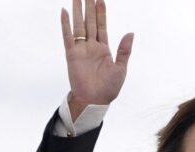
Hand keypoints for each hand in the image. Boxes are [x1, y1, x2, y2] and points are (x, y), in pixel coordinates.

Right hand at [61, 0, 133, 119]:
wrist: (94, 100)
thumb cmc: (108, 88)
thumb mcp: (121, 68)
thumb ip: (124, 50)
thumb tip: (130, 33)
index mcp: (104, 49)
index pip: (101, 26)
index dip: (101, 13)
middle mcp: (91, 46)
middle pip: (90, 21)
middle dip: (89, 7)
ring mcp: (81, 49)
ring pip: (79, 25)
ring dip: (77, 11)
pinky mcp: (71, 54)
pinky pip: (68, 36)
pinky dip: (65, 24)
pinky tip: (64, 12)